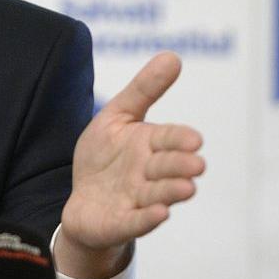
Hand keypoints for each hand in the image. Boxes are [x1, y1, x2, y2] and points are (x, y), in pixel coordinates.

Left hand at [55, 52, 204, 278]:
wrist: (83, 202)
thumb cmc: (104, 157)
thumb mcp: (117, 117)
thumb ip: (144, 90)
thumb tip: (173, 56)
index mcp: (149, 145)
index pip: (169, 139)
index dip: (180, 140)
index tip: (194, 139)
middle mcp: (148, 173)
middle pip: (167, 168)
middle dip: (181, 166)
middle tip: (196, 165)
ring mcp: (137, 200)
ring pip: (158, 195)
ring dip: (171, 192)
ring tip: (186, 188)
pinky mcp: (121, 223)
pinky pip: (136, 222)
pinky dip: (147, 219)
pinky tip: (160, 214)